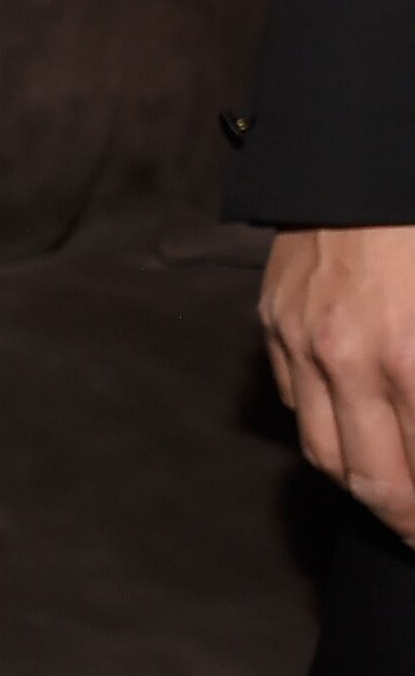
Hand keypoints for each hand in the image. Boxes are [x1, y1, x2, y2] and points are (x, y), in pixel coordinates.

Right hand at [264, 224, 414, 542]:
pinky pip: (298, 401)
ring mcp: (302, 343)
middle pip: (372, 482)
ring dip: (364, 488)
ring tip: (397, 499)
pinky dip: (330, 430)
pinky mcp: (274, 322)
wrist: (364, 153)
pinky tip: (362, 432)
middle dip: (406, 521)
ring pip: (324, 452)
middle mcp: (349, 361)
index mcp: (411, 358)